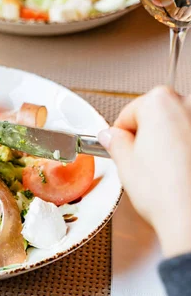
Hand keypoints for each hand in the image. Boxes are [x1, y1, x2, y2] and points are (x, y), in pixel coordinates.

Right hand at [98, 86, 190, 258]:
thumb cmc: (167, 194)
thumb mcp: (125, 164)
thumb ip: (115, 142)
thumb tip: (111, 137)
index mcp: (159, 101)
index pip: (129, 113)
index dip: (121, 134)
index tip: (120, 145)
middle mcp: (187, 104)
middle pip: (157, 115)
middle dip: (148, 136)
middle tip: (141, 161)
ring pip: (179, 126)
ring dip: (170, 142)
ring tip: (164, 170)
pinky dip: (187, 151)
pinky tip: (182, 172)